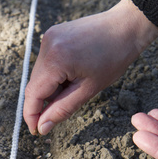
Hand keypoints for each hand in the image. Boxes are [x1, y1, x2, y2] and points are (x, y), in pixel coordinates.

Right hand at [23, 0, 157, 134]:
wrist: (125, 27)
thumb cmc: (113, 58)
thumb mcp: (88, 89)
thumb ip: (62, 109)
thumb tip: (42, 126)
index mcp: (55, 60)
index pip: (33, 94)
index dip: (32, 115)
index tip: (37, 131)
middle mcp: (47, 46)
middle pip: (35, 84)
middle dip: (43, 102)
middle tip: (59, 113)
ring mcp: (48, 37)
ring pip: (40, 73)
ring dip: (50, 88)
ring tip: (74, 87)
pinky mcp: (53, 34)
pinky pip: (47, 61)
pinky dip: (54, 74)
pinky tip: (73, 75)